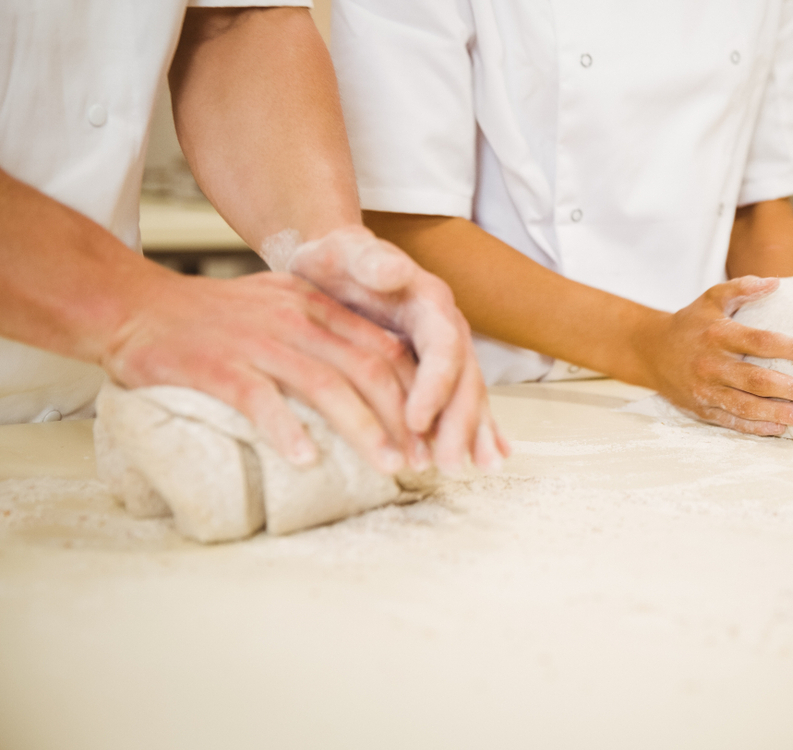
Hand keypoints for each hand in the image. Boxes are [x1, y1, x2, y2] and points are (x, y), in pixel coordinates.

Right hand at [103, 271, 425, 474]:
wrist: (134, 306)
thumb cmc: (212, 316)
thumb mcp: (280, 304)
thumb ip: (327, 329)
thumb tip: (378, 368)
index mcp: (315, 306)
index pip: (383, 349)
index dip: (416, 392)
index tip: (432, 432)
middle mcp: (294, 320)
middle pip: (366, 370)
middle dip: (402, 418)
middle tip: (421, 459)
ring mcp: (257, 343)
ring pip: (325, 387)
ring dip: (362, 430)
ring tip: (388, 466)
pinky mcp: (217, 367)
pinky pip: (260, 400)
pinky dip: (286, 430)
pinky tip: (307, 460)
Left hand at [264, 226, 507, 472]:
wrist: (336, 265)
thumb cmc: (335, 262)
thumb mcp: (343, 252)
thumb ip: (368, 259)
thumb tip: (394, 269)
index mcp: (429, 300)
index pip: (443, 345)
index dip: (435, 385)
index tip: (417, 421)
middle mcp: (446, 327)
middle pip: (463, 377)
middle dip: (460, 422)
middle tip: (446, 463)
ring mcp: (444, 351)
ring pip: (466, 394)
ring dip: (472, 433)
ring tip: (477, 468)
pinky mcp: (436, 369)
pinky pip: (459, 402)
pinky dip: (475, 430)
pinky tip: (488, 457)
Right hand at [635, 276, 792, 436]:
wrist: (650, 351)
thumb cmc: (692, 322)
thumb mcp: (711, 298)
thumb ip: (742, 288)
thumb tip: (777, 283)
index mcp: (718, 334)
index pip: (760, 342)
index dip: (791, 348)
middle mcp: (712, 364)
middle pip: (756, 380)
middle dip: (791, 389)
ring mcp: (706, 390)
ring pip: (746, 406)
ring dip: (778, 413)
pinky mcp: (701, 409)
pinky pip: (731, 421)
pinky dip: (755, 427)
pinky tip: (779, 428)